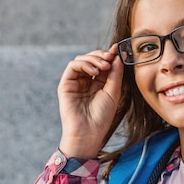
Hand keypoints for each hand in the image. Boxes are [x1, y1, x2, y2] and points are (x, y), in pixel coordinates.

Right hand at [57, 44, 123, 158]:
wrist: (89, 133)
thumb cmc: (102, 117)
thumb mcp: (113, 92)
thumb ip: (115, 73)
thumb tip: (117, 55)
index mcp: (99, 83)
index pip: (103, 63)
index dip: (110, 55)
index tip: (117, 50)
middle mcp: (86, 81)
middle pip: (92, 58)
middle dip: (101, 55)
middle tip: (110, 57)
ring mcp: (75, 82)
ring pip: (82, 59)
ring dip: (94, 58)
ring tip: (104, 65)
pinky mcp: (66, 84)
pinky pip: (73, 66)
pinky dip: (84, 63)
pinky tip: (94, 70)